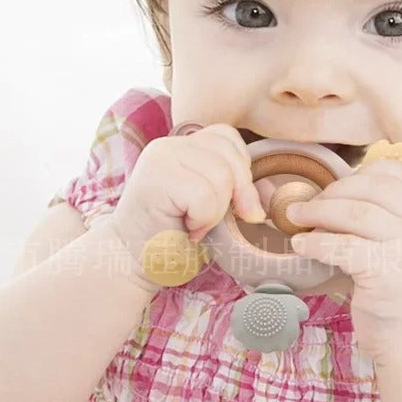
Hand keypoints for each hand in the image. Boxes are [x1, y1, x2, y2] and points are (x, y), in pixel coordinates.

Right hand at [111, 124, 266, 289]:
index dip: (239, 169)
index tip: (229, 203)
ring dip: (215, 212)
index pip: (227, 136)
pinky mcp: (156, 179)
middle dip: (233, 194)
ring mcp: (160, 158)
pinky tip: (185, 229)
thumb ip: (236, 190)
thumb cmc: (172, 240)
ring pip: (221, 176)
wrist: (130, 265)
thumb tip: (271, 190)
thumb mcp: (211, 208)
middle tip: (210, 221)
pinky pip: (205, 196)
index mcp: (181, 146)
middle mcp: (168, 145)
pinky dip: (203, 220)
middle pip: (229, 155)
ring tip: (192, 224)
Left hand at [286, 156, 401, 362]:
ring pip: (356, 213)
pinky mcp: (387, 273)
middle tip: (306, 203)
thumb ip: (385, 218)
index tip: (341, 180)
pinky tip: (300, 244)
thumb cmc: (400, 291)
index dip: (367, 169)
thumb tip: (333, 192)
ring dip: (318, 211)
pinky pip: (344, 247)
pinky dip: (317, 242)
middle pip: (373, 187)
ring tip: (294, 216)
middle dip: (333, 190)